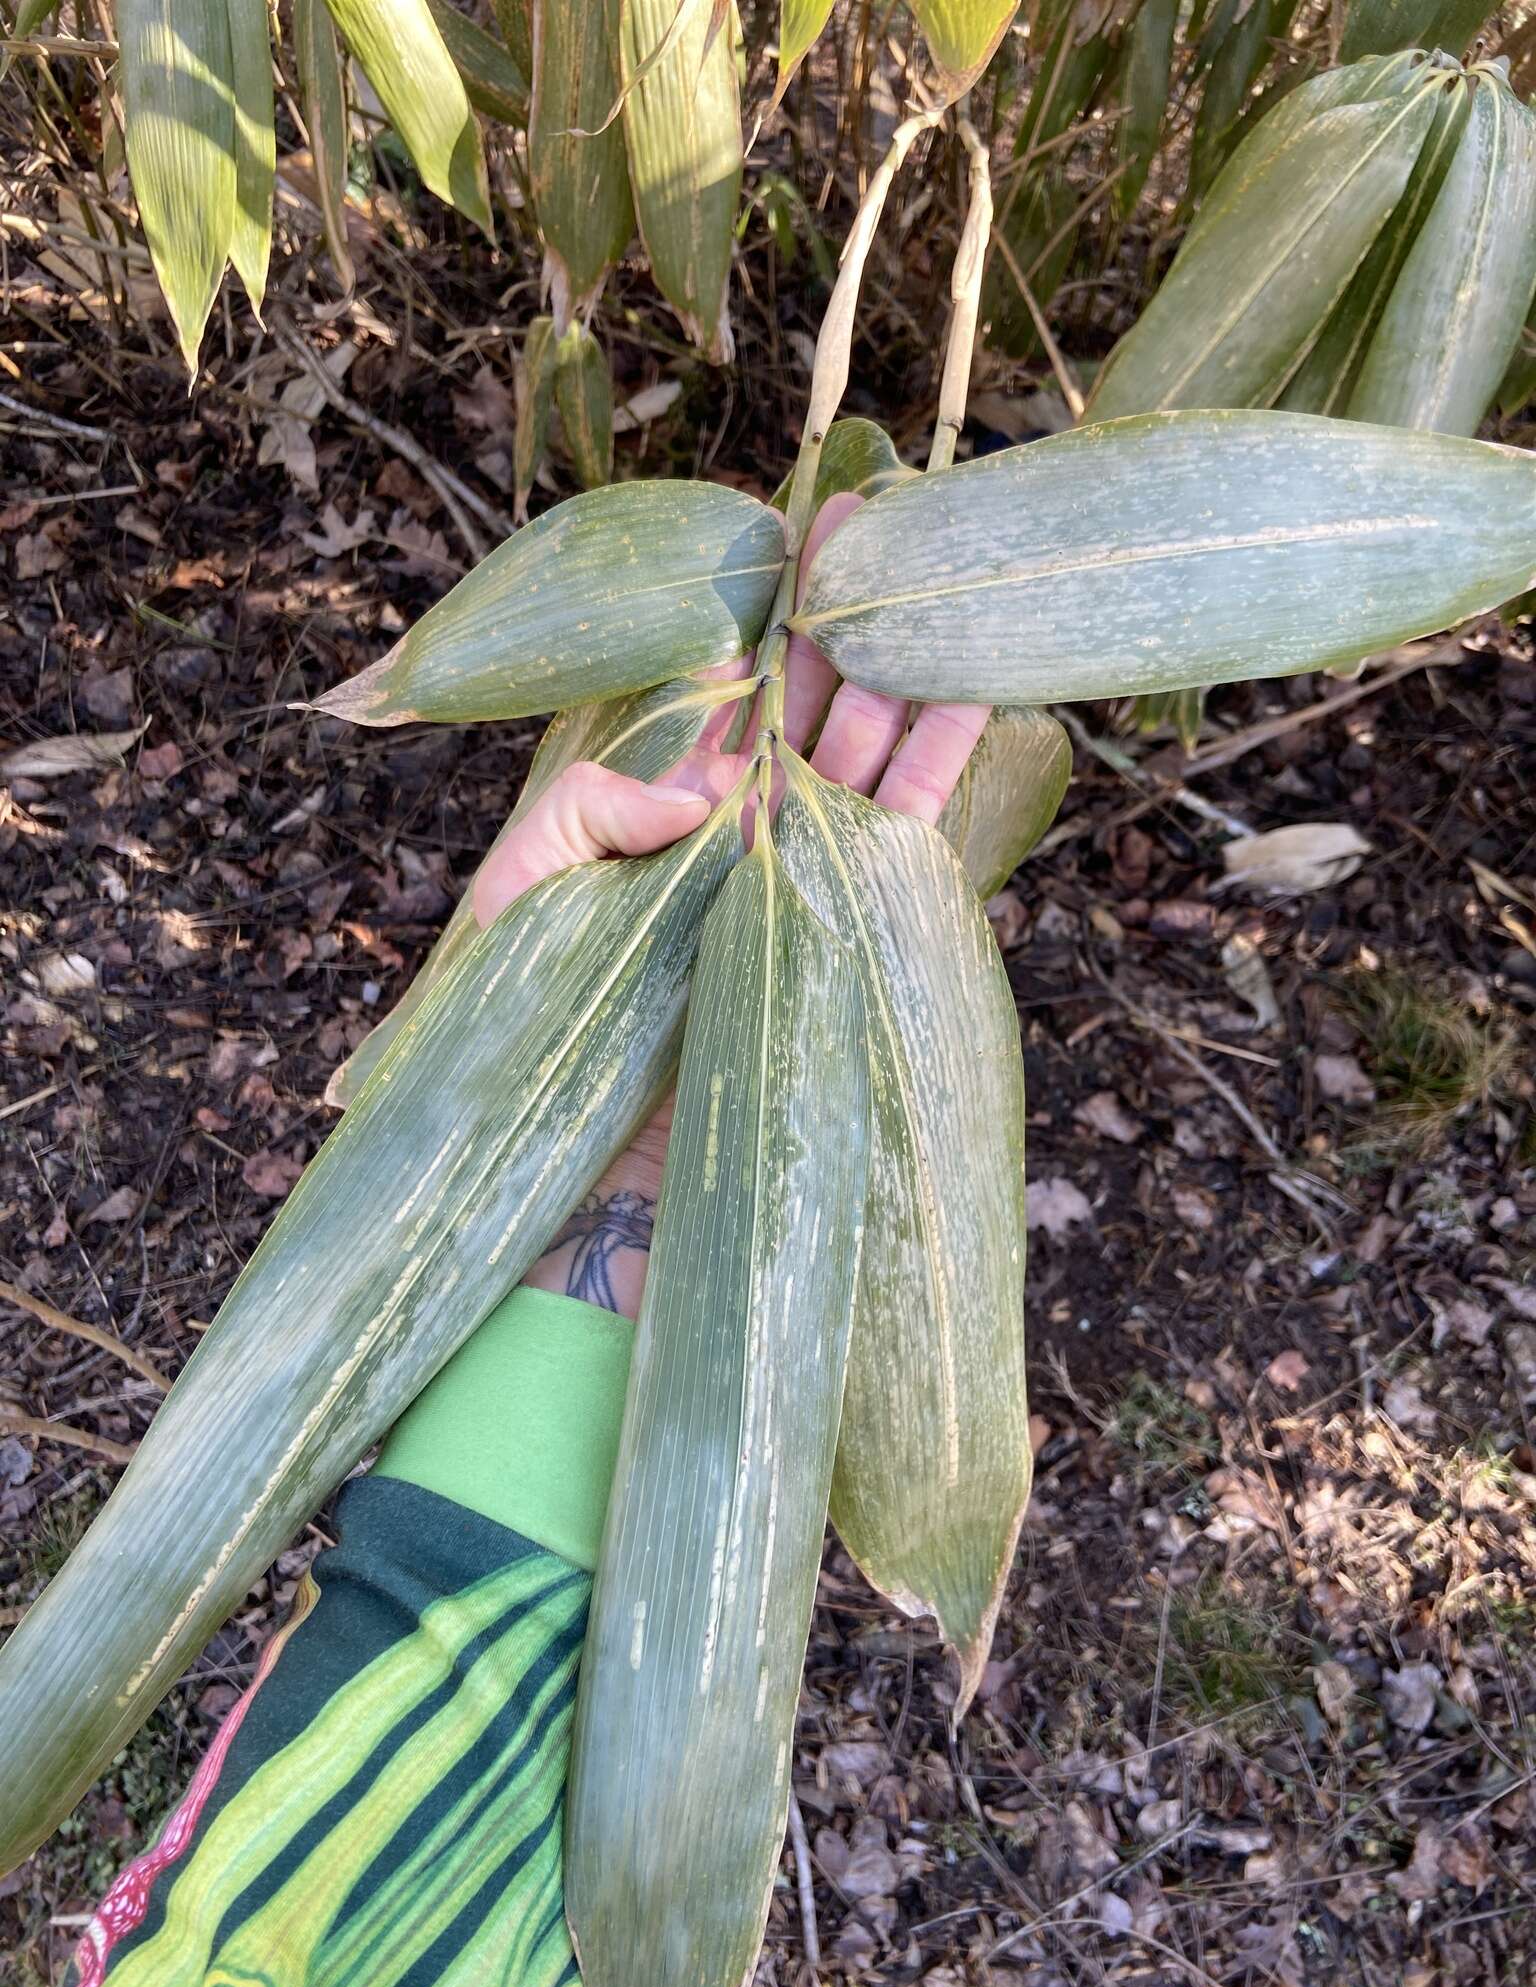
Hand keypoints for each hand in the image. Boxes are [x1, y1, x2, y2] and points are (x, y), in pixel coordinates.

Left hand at [477, 492, 993, 1316]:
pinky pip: (899, 858)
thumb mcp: (524, 891)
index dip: (776, 623)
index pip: (740, 702)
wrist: (573, 1179)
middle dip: (852, 625)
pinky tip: (963, 704)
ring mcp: (800, 898)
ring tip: (940, 595)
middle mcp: (746, 849)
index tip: (808, 533)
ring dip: (904, 685)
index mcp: (671, 822)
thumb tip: (707, 783)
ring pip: (870, 773)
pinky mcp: (842, 952)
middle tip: (885, 523)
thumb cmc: (525, 1035)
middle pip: (816, 719)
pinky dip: (934, 782)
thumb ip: (589, 809)